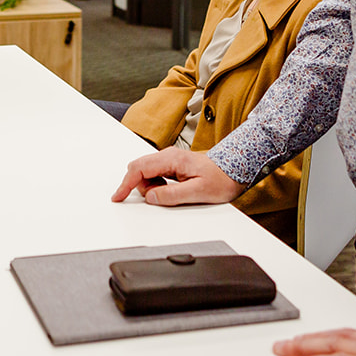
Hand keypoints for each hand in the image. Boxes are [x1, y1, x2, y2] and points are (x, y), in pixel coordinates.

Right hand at [110, 147, 245, 204]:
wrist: (237, 168)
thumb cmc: (222, 178)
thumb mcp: (198, 192)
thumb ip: (171, 195)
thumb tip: (150, 197)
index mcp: (172, 159)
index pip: (139, 169)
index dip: (126, 184)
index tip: (118, 197)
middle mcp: (169, 156)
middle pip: (139, 169)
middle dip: (139, 186)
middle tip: (157, 199)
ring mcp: (170, 160)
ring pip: (147, 173)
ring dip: (151, 188)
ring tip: (174, 195)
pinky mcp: (174, 166)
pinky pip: (156, 175)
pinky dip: (157, 186)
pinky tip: (173, 191)